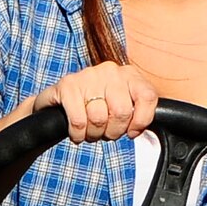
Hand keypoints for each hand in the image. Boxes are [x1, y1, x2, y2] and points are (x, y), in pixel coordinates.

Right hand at [32, 61, 160, 143]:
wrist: (58, 101)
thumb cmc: (95, 107)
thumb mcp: (122, 105)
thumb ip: (139, 112)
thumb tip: (143, 127)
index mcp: (129, 74)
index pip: (147, 96)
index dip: (141, 120)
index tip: (131, 131)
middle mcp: (110, 70)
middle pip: (122, 112)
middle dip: (113, 132)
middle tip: (105, 132)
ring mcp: (88, 76)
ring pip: (99, 118)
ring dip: (93, 134)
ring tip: (90, 131)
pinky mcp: (67, 85)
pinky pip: (79, 120)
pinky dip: (78, 134)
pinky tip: (77, 132)